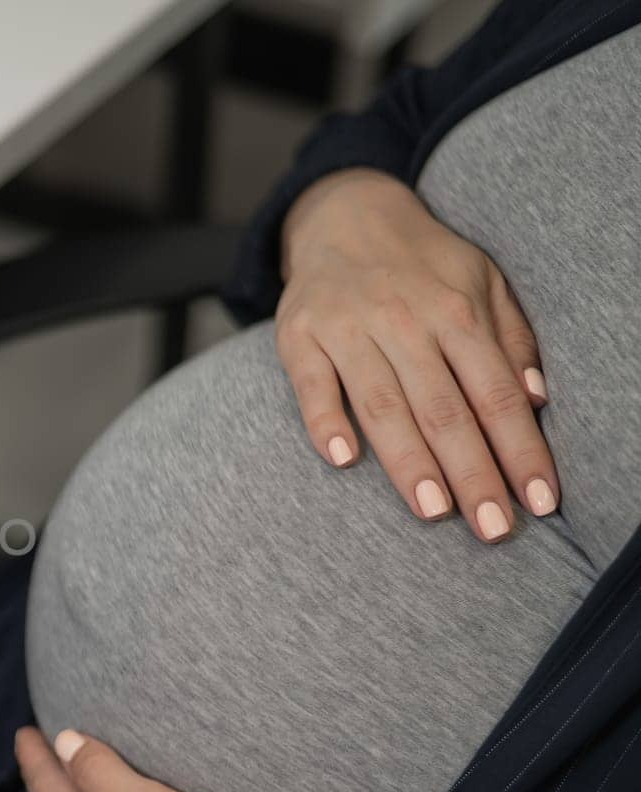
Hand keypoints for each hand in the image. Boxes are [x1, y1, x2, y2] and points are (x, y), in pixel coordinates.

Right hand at [277, 168, 556, 542]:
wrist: (344, 216)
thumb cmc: (422, 264)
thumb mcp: (482, 282)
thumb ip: (511, 338)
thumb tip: (537, 399)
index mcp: (456, 310)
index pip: (496, 392)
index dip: (521, 449)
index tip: (538, 500)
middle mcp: (403, 318)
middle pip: (444, 408)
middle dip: (473, 473)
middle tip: (493, 529)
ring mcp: (347, 327)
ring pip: (384, 404)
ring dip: (410, 461)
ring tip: (435, 512)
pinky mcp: (299, 336)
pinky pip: (313, 385)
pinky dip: (326, 421)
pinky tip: (344, 460)